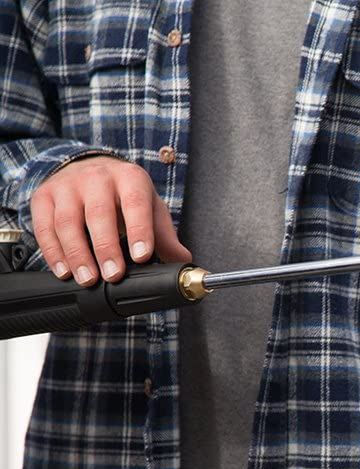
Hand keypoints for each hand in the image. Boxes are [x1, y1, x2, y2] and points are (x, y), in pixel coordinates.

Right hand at [30, 156, 190, 285]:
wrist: (87, 167)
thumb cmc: (124, 193)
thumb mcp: (150, 207)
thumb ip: (165, 235)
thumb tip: (182, 261)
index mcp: (130, 178)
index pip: (136, 204)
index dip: (139, 230)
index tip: (141, 257)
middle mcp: (97, 177)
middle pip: (99, 214)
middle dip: (106, 248)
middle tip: (113, 275)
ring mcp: (67, 186)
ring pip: (68, 221)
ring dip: (77, 254)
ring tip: (88, 279)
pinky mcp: (43, 196)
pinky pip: (44, 226)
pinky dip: (53, 252)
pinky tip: (64, 271)